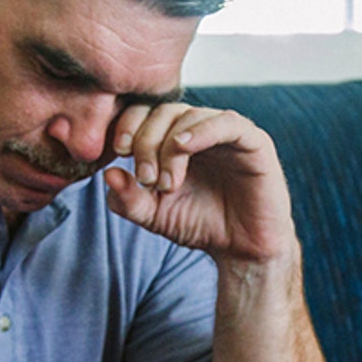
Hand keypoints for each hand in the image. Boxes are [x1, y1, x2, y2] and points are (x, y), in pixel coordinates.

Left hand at [102, 102, 298, 266]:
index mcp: (174, 139)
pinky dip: (201, 131)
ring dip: (169, 146)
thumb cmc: (199, 225)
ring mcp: (226, 133)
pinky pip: (227, 123)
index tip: (118, 152)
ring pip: (190, 116)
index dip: (128, 125)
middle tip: (146, 178)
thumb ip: (128, 199)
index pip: (145, 113)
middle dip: (146, 141)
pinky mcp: (253, 141)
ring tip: (166, 183)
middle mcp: (199, 130)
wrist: (241, 249)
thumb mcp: (154, 216)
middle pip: (164, 112)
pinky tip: (183, 147)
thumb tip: (108, 174)